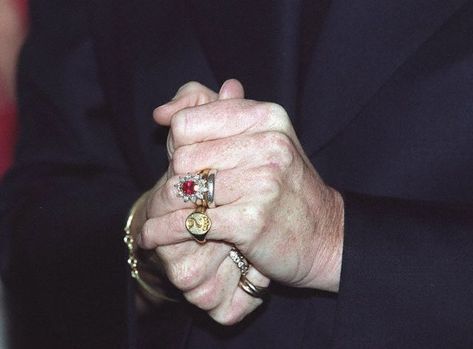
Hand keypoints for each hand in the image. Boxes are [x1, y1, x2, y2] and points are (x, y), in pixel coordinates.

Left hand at [139, 79, 343, 322]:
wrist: (325, 234)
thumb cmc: (285, 186)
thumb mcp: (260, 139)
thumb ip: (213, 118)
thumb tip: (162, 113)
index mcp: (266, 117)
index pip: (188, 121)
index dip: (177, 143)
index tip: (182, 160)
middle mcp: (268, 145)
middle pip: (182, 156)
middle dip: (173, 178)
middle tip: (180, 194)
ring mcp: (262, 183)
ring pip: (182, 189)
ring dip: (164, 207)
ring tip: (161, 214)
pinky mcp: (252, 220)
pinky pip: (190, 222)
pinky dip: (164, 232)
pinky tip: (153, 236)